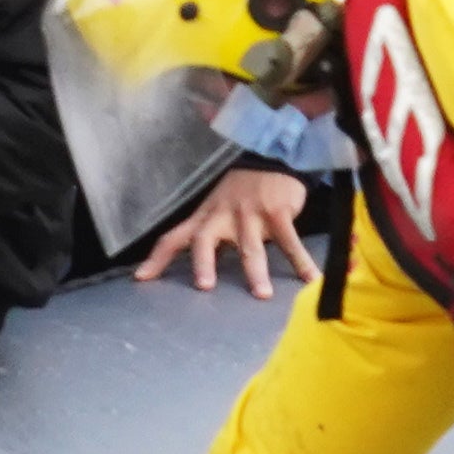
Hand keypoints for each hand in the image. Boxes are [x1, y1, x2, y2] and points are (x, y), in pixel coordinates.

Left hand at [136, 161, 313, 298]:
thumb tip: (196, 267)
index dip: (157, 258)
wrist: (271, 157)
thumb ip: (206, 234)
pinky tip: (311, 279)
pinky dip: (301, 262)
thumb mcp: (216, 209)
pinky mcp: (277, 212)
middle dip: (204, 262)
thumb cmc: (241, 193)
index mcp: (205, 217)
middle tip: (204, 286)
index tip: (142, 279)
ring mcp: (250, 213)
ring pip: (250, 245)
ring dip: (256, 271)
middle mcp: (222, 216)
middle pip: (206, 239)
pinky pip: (290, 241)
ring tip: (262, 295)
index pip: (174, 237)